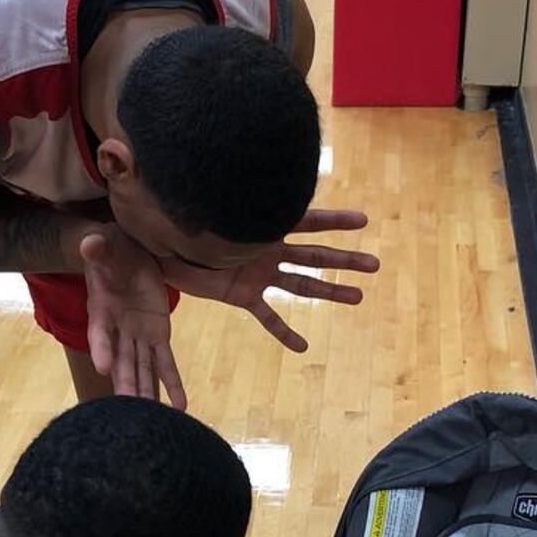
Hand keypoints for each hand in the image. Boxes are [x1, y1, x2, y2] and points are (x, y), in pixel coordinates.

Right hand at [80, 230, 187, 408]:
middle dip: (126, 384)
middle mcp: (118, 330)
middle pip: (122, 361)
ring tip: (155, 420)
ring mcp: (138, 336)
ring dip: (148, 394)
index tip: (102, 367)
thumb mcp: (104, 247)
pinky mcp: (158, 335)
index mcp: (101, 311)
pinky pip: (165, 363)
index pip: (100, 332)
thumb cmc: (111, 251)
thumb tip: (90, 242)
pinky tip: (181, 407)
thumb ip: (98, 250)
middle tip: (128, 408)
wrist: (127, 255)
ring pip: (143, 369)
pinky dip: (172, 383)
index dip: (101, 349)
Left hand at [158, 209, 377, 352]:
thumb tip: (212, 188)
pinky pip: (268, 316)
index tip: (363, 221)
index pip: (304, 220)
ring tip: (359, 297)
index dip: (334, 220)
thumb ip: (214, 210)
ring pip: (302, 284)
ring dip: (330, 290)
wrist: (160, 250)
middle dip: (345, 259)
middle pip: (315, 255)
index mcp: (260, 227)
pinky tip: (303, 347)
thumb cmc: (179, 225)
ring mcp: (259, 274)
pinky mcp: (244, 296)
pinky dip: (284, 332)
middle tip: (375, 265)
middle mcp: (267, 250)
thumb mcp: (199, 216)